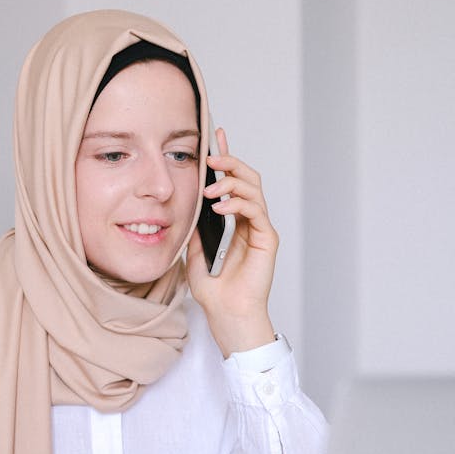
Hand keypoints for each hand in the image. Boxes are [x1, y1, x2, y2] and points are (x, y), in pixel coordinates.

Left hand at [186, 127, 278, 356]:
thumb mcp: (195, 254)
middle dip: (230, 162)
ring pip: (254, 189)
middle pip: (247, 179)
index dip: (226, 159)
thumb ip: (195, 230)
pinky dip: (239, 203)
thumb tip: (186, 207)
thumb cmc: (216, 294)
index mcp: (236, 223)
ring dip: (232, 182)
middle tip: (212, 156)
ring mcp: (261, 229)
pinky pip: (256, 210)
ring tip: (211, 187)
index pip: (233, 183)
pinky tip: (221, 206)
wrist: (227, 316)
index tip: (216, 137)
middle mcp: (251, 222)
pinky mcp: (268, 239)